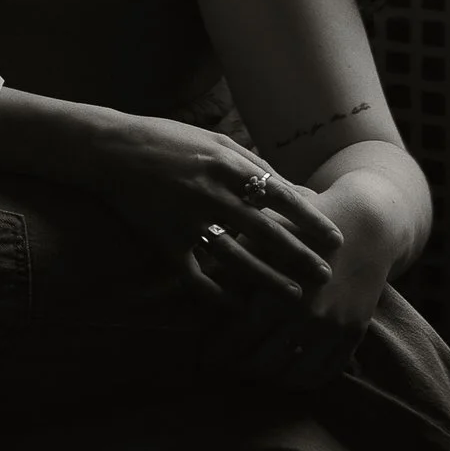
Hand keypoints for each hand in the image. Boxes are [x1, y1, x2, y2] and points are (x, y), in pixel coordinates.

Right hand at [82, 116, 346, 314]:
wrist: (114, 150)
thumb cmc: (172, 142)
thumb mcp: (218, 145)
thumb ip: (256, 168)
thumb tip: (296, 191)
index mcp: (228, 166)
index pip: (280, 196)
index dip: (310, 220)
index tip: (335, 240)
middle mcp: (212, 194)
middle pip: (266, 232)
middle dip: (299, 256)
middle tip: (325, 277)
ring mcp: (188, 221)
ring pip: (236, 259)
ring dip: (268, 280)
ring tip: (294, 298)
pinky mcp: (166, 243)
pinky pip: (196, 275)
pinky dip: (216, 295)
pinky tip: (237, 308)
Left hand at [210, 220, 391, 389]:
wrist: (366, 224)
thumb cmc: (305, 225)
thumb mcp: (265, 236)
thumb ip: (234, 263)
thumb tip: (199, 287)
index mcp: (281, 294)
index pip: (240, 338)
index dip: (219, 353)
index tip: (204, 359)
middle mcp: (308, 318)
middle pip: (263, 362)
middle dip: (238, 369)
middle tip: (225, 369)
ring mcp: (334, 329)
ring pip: (293, 376)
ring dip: (268, 379)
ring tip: (254, 373)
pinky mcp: (354, 334)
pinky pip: (325, 373)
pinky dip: (303, 381)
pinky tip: (287, 375)